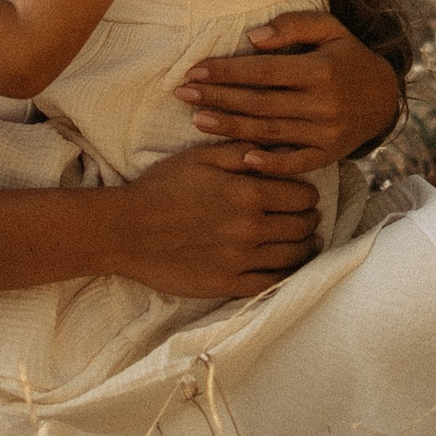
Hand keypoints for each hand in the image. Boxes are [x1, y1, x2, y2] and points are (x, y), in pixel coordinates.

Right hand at [106, 139, 323, 300]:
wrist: (126, 230)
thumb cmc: (161, 188)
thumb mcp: (201, 156)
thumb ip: (242, 151)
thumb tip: (276, 150)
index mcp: (248, 193)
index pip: (303, 196)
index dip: (307, 194)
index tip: (303, 195)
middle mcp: (251, 228)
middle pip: (303, 226)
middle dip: (309, 219)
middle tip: (307, 217)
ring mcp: (241, 260)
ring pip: (293, 256)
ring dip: (304, 247)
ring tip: (305, 241)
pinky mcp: (228, 285)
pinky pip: (272, 283)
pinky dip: (287, 275)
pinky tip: (287, 266)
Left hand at [177, 9, 401, 166]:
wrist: (384, 97)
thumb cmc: (348, 57)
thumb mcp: (330, 28)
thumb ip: (294, 25)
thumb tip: (252, 37)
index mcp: (322, 70)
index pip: (263, 71)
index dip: (226, 71)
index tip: (195, 70)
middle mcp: (324, 103)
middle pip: (259, 102)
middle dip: (217, 97)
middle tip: (183, 94)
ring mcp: (326, 132)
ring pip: (269, 131)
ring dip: (229, 127)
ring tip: (197, 120)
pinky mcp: (329, 154)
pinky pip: (295, 162)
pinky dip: (268, 163)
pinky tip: (240, 158)